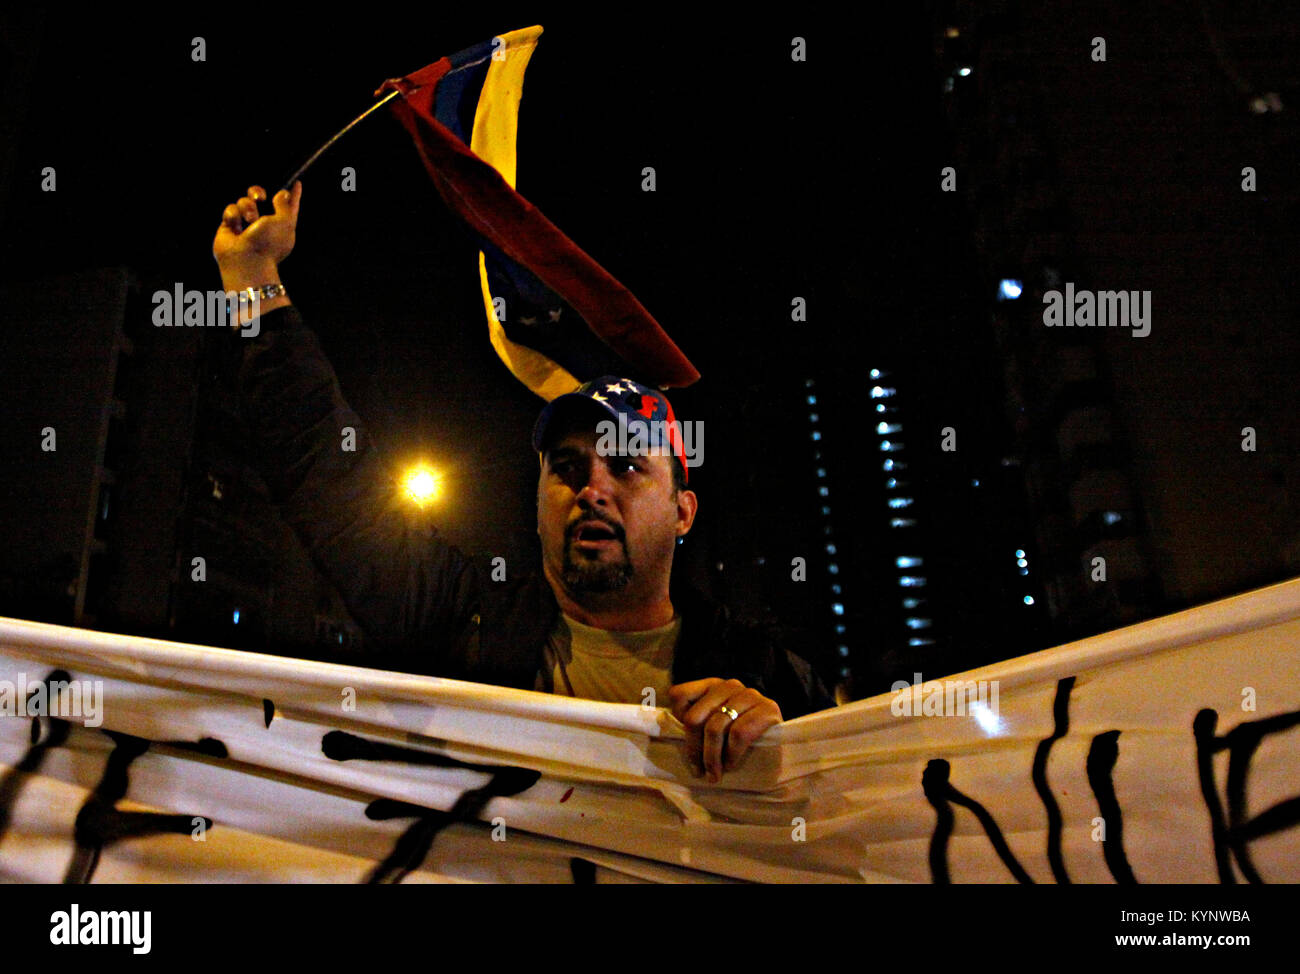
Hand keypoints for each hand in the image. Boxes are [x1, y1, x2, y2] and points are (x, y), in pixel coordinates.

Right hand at [213, 181, 301, 290]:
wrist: (245, 260)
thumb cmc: (268, 243)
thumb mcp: (284, 221)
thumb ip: (285, 204)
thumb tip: (282, 193)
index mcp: (283, 224)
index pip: (289, 205)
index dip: (293, 194)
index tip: (297, 182)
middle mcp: (265, 223)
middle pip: (259, 196)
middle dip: (256, 191)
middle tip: (259, 197)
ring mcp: (246, 224)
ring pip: (244, 201)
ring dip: (247, 207)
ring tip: (249, 220)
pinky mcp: (230, 226)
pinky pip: (230, 210)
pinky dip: (233, 216)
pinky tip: (236, 228)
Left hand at [667, 678, 781, 782]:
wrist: (780, 741)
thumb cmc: (738, 736)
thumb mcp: (714, 724)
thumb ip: (695, 722)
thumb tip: (665, 731)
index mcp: (711, 686)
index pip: (679, 695)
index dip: (678, 721)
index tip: (686, 744)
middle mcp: (729, 685)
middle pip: (695, 717)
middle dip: (694, 749)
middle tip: (698, 771)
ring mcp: (750, 695)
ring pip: (715, 727)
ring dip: (712, 758)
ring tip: (714, 775)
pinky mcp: (768, 709)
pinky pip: (739, 734)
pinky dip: (731, 754)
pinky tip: (731, 765)